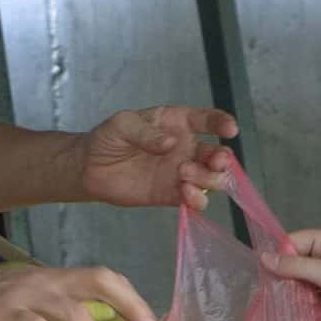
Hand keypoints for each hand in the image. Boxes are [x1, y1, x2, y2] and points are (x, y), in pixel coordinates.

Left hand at [79, 106, 238, 210]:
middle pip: (217, 154)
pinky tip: (186, 194)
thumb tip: (171, 143)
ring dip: (208, 178)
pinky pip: (196, 199)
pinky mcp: (173, 195)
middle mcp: (186, 148)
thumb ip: (146, 132)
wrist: (90, 168)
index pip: (207, 120)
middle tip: (215, 161)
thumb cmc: (109, 138)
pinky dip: (198, 199)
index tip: (230, 129)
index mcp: (178, 123)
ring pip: (212, 178)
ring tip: (185, 175)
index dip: (222, 123)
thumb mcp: (123, 125)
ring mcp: (182, 173)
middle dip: (222, 158)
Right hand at [263, 227, 320, 320]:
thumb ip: (295, 266)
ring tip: (287, 304)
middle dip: (284, 277)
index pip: (291, 242)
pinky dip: (300, 303)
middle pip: (292, 261)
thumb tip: (265, 259)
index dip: (278, 257)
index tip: (266, 276)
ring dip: (292, 292)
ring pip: (297, 280)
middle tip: (276, 293)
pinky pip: (306, 295)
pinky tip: (297, 312)